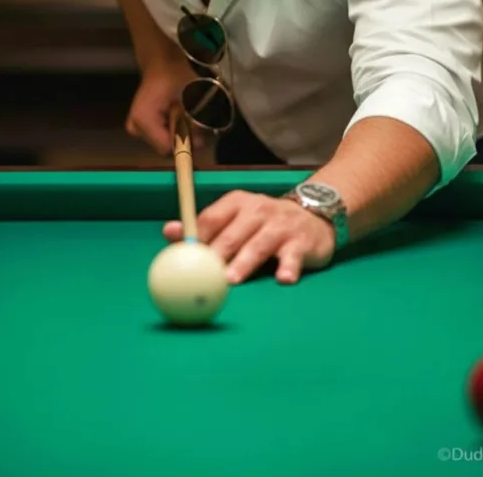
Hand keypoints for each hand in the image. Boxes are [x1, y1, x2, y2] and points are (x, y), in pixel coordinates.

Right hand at [125, 56, 202, 155]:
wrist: (162, 64)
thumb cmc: (176, 76)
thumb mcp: (191, 97)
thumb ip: (195, 122)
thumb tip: (199, 145)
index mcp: (144, 119)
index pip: (166, 147)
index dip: (184, 143)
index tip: (197, 133)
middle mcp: (135, 128)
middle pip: (165, 148)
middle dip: (182, 137)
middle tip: (190, 118)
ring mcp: (135, 129)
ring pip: (164, 143)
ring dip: (177, 133)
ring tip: (181, 113)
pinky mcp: (138, 128)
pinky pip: (160, 137)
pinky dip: (171, 130)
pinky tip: (175, 116)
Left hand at [163, 190, 335, 283]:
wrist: (313, 215)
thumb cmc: (263, 223)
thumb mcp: (234, 218)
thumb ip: (204, 227)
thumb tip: (168, 232)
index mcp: (237, 203)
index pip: (212, 218)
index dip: (197, 237)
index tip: (185, 256)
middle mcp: (258, 210)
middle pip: (233, 233)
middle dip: (218, 253)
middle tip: (204, 273)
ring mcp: (281, 225)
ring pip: (259, 245)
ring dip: (245, 262)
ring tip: (232, 279)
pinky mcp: (301, 242)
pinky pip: (293, 256)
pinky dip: (288, 268)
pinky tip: (283, 279)